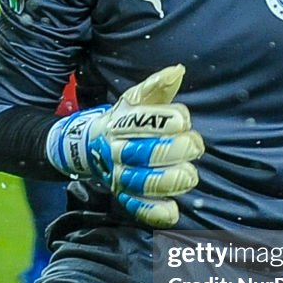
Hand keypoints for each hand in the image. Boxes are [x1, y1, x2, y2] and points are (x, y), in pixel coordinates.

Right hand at [46, 64, 203, 226]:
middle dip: (174, 150)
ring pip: (141, 182)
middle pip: (143, 153)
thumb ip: (157, 87)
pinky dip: (155, 212)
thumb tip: (177, 71)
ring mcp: (118, 175)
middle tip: (194, 146)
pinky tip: (173, 211)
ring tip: (189, 175)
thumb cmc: (125, 120)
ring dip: (168, 180)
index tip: (184, 121)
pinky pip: (137, 208)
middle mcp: (116, 150)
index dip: (165, 121)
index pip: (140, 122)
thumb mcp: (136, 101)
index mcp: (119, 123)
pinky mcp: (124, 196)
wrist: (88, 147)